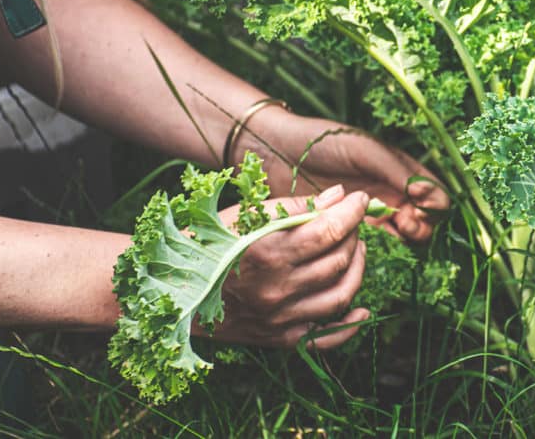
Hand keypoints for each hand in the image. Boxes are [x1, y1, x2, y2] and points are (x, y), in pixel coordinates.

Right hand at [203, 185, 369, 348]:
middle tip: (352, 221)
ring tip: (355, 249)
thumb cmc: (206, 245)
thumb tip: (338, 196)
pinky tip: (363, 309)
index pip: (328, 230)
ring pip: (341, 294)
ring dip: (357, 268)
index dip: (352, 212)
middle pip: (338, 260)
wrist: (171, 293)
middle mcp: (276, 288)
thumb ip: (294, 206)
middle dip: (354, 234)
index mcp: (265, 252)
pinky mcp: (279, 338)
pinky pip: (326, 337)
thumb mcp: (243, 216)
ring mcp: (279, 317)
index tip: (361, 199)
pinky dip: (350, 324)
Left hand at [249, 110, 450, 241]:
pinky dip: (382, 247)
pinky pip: (377, 245)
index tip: (418, 203)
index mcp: (401, 171)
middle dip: (422, 223)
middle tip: (404, 222)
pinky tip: (372, 240)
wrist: (280, 153)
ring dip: (406, 237)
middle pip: (425, 220)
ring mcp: (374, 214)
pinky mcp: (352, 231)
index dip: (433, 203)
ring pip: (405, 236)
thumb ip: (397, 170)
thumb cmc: (325, 143)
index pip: (435, 194)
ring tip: (394, 229)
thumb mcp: (366, 150)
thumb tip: (425, 193)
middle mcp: (393, 194)